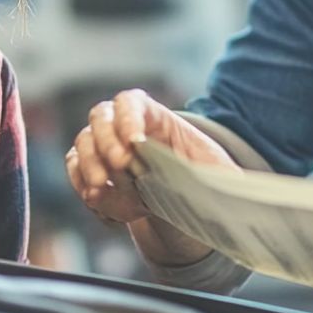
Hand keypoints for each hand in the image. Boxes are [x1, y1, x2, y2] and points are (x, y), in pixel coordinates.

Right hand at [64, 88, 237, 224]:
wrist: (181, 194)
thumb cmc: (200, 175)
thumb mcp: (218, 172)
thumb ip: (223, 177)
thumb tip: (236, 190)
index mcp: (153, 115)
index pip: (130, 102)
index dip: (128, 117)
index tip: (136, 142)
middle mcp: (120, 125)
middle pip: (99, 118)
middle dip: (107, 143)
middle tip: (123, 167)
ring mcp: (101, 146)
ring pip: (82, 146)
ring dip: (92, 169)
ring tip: (108, 193)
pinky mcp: (89, 170)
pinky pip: (76, 174)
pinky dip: (86, 191)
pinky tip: (108, 209)